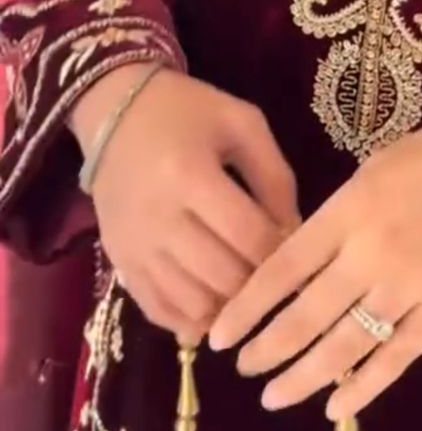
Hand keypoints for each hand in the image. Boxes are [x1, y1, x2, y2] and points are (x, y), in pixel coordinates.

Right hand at [72, 68, 298, 341]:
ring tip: (248, 290)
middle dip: (259, 282)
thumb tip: (295, 233)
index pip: (248, 235)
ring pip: (193, 303)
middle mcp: (157, 218)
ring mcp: (134, 246)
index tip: (298, 250)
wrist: (114, 112)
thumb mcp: (242, 125)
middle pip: (222, 276)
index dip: (281, 251)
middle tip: (276, 274)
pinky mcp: (118, 262)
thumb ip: (275, 176)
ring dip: (229, 306)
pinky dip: (192, 319)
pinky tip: (215, 307)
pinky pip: (159, 311)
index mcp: (189, 175)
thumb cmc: (187, 111)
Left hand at [209, 72, 421, 418]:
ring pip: (346, 346)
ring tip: (273, 395)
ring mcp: (413, 286)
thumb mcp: (378, 167)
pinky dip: (364, 386)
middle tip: (240, 368)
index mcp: (352, 208)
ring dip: (303, 377)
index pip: (283, 269)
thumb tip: (298, 265)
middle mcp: (375, 251)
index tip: (218, 333)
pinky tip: (336, 406)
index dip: (246, 307)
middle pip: (306, 316)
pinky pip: (397, 357)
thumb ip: (338, 215)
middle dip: (266, 349)